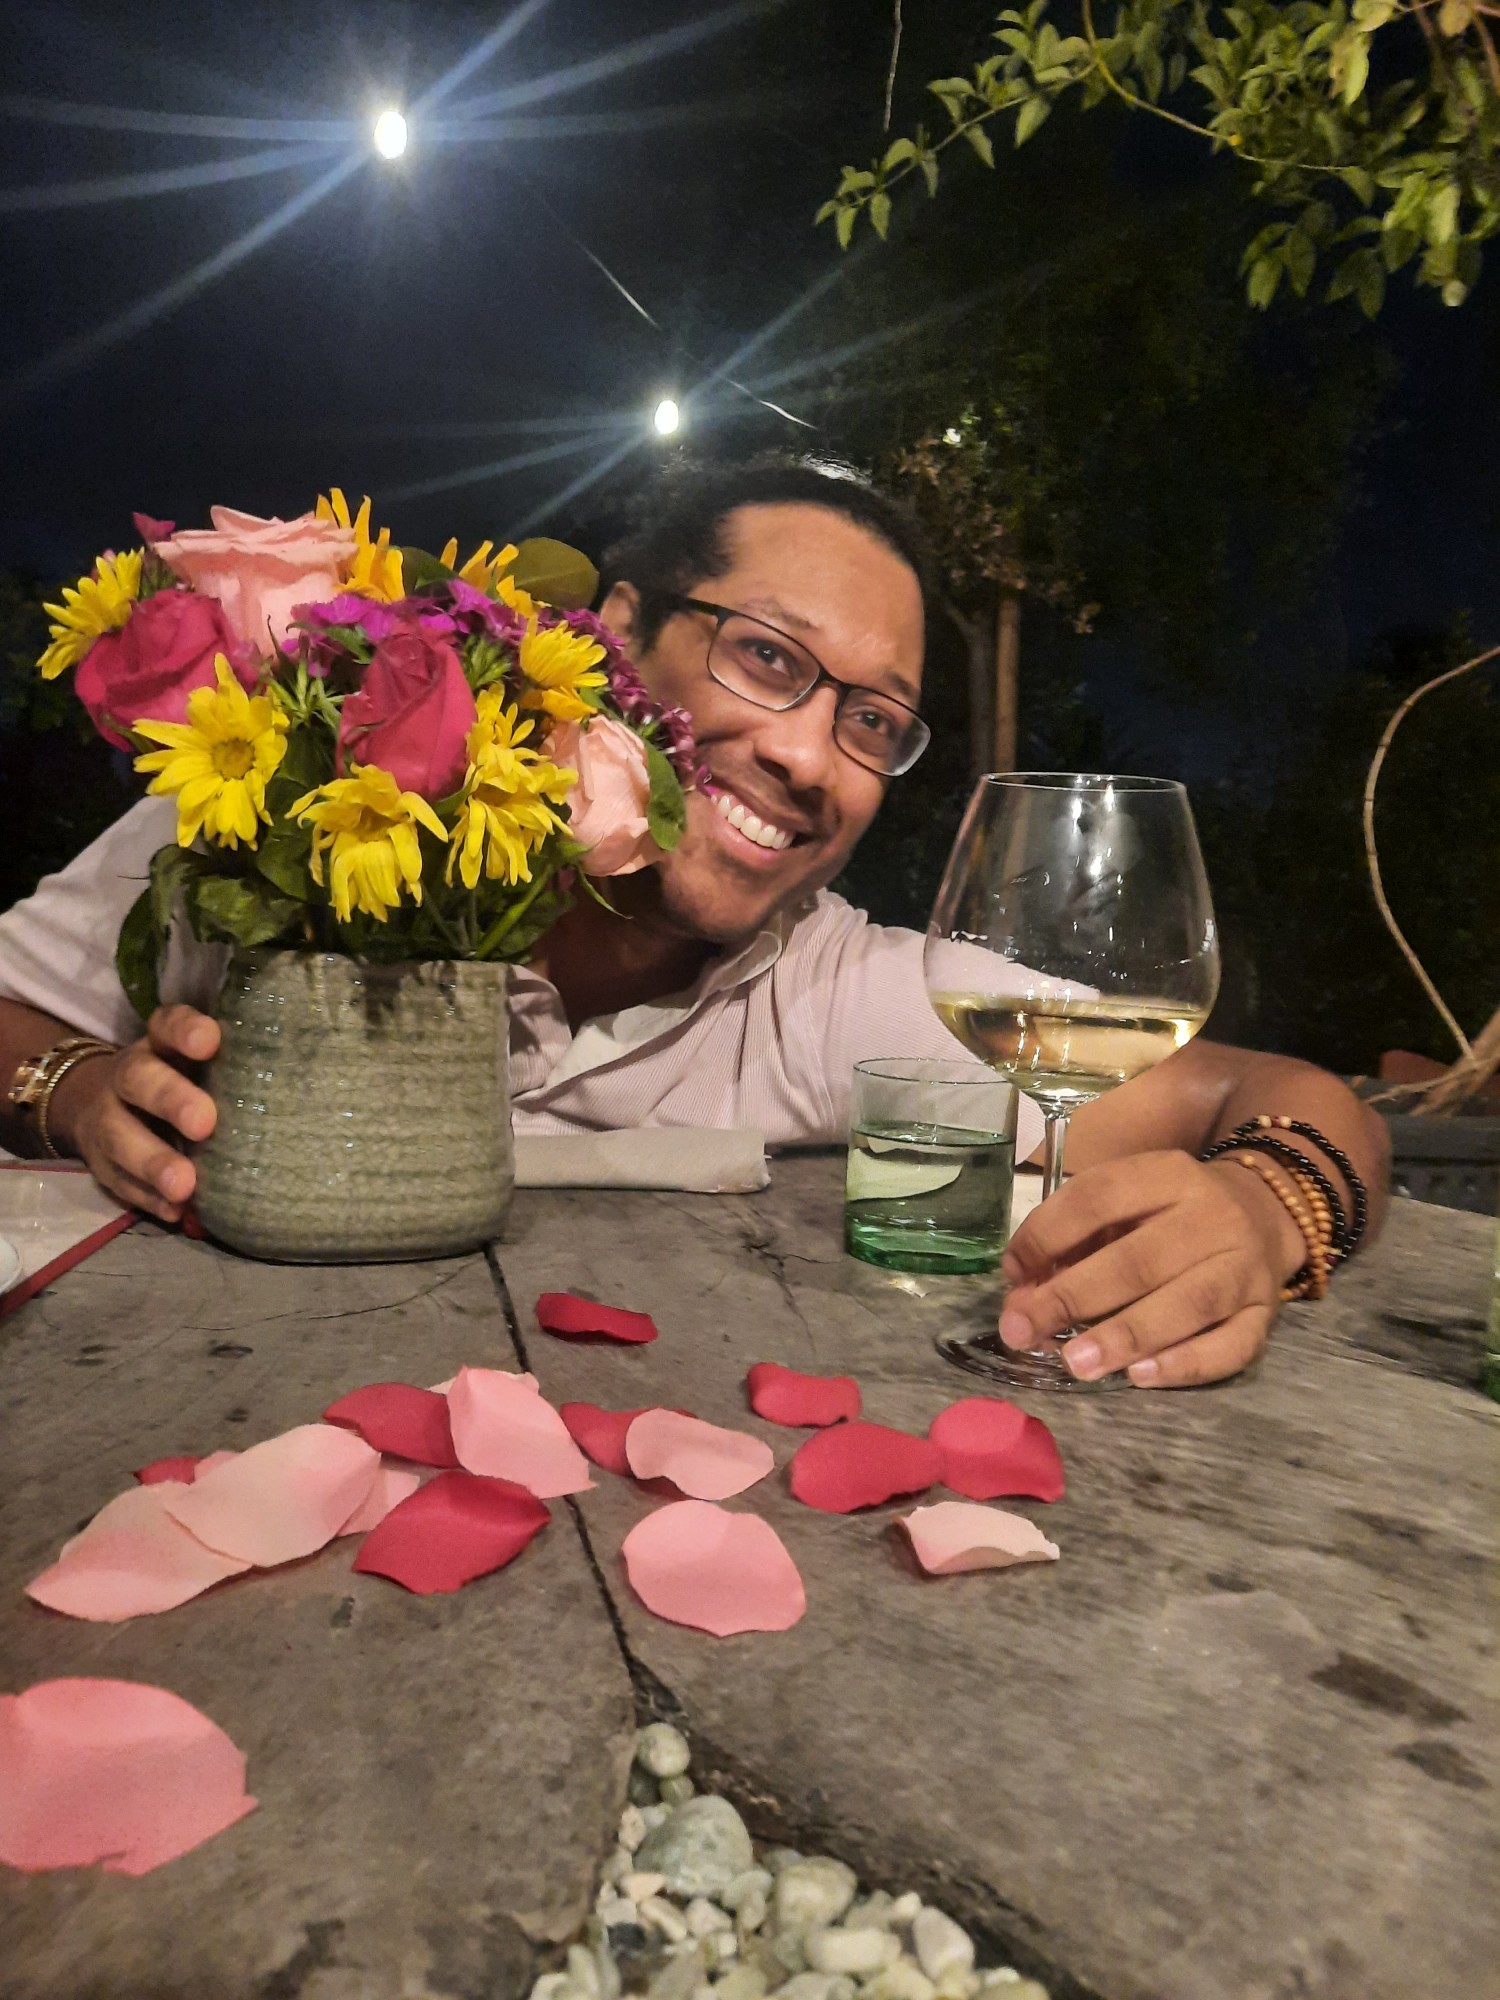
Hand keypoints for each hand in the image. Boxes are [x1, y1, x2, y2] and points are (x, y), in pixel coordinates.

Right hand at [50, 1005, 219, 1223]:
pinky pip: (118, 1180)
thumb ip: (238, 1066)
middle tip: (204, 1124)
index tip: (211, 1042)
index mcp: (161, 1044)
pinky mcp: (102, 1162)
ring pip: (119, 1135)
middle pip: (140, 1078)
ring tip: (184, 1186)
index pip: (167, 1025)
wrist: (105, 1105)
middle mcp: (130, 1075)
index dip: (185, 1031)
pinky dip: (146, 1197)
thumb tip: (311, 1084)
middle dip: (171, 1100)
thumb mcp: (202, 1065)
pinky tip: (173, 1210)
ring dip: (153, 1162)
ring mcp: (109, 1118)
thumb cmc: (185, 1083)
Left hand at [998, 1150, 1306, 1387]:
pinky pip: (1230, 1346)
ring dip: (1126, 1335)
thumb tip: (1020, 1294)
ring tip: (1077, 1364)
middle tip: (1025, 1331)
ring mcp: (1245, 1268)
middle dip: (1074, 1298)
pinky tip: (1139, 1376)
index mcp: (1167, 1175)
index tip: (1012, 1273)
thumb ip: (1074, 1240)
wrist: (1265, 1214)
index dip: (1047, 1236)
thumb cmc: (1171, 1214)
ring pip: (1188, 1304)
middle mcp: (1211, 1217)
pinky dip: (1184, 1365)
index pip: (1098, 1198)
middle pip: (1138, 1260)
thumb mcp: (1127, 1202)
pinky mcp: (1266, 1316)